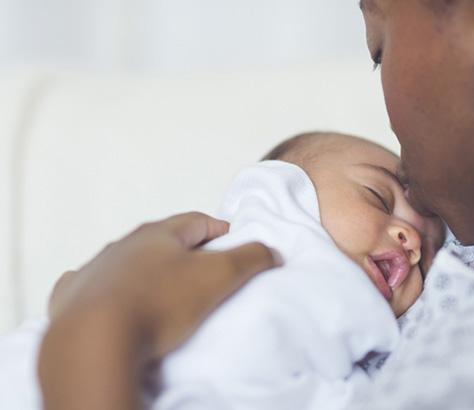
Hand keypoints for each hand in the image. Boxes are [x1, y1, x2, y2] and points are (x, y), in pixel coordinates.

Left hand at [39, 212, 280, 409]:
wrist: (95, 339)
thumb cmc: (159, 304)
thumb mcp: (219, 277)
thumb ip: (251, 258)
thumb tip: (270, 251)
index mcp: (158, 234)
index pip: (198, 221)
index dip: (221, 231)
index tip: (235, 243)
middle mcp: (122, 245)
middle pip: (161, 240)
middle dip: (184, 251)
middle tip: (205, 269)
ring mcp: (95, 270)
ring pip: (127, 262)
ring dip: (147, 271)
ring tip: (166, 293)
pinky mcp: (72, 298)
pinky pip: (94, 286)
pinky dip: (110, 291)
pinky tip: (119, 304)